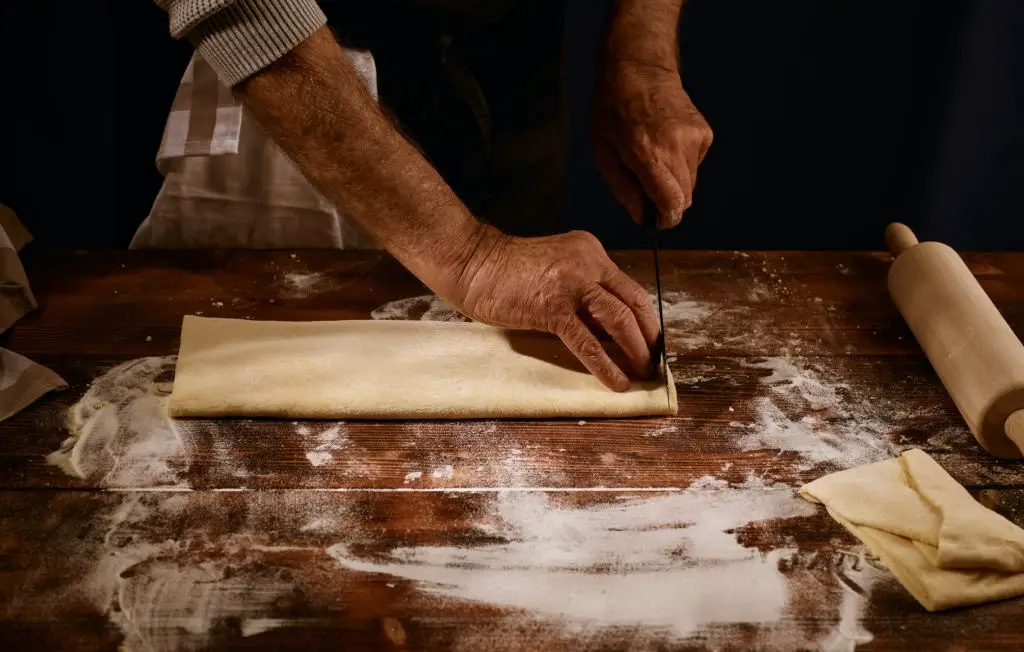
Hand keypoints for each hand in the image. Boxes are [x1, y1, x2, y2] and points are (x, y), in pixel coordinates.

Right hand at [453, 229, 660, 390]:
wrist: (473, 264)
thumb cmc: (509, 274)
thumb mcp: (558, 272)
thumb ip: (584, 294)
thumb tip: (612, 333)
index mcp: (591, 253)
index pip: (630, 289)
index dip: (647, 320)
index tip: (652, 342)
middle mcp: (588, 263)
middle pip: (633, 304)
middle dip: (648, 338)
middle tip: (653, 362)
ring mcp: (571, 284)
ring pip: (619, 321)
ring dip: (635, 351)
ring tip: (642, 372)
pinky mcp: (552, 307)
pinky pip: (587, 342)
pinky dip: (606, 365)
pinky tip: (617, 382)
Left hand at [591, 61, 712, 227]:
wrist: (639, 69)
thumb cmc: (612, 111)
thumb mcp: (604, 152)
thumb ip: (625, 189)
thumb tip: (644, 218)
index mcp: (647, 153)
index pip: (673, 202)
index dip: (667, 219)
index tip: (658, 221)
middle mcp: (676, 146)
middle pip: (685, 197)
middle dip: (668, 202)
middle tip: (648, 187)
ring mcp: (695, 138)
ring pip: (691, 182)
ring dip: (674, 181)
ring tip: (654, 158)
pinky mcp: (704, 132)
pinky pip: (696, 164)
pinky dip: (683, 163)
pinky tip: (667, 144)